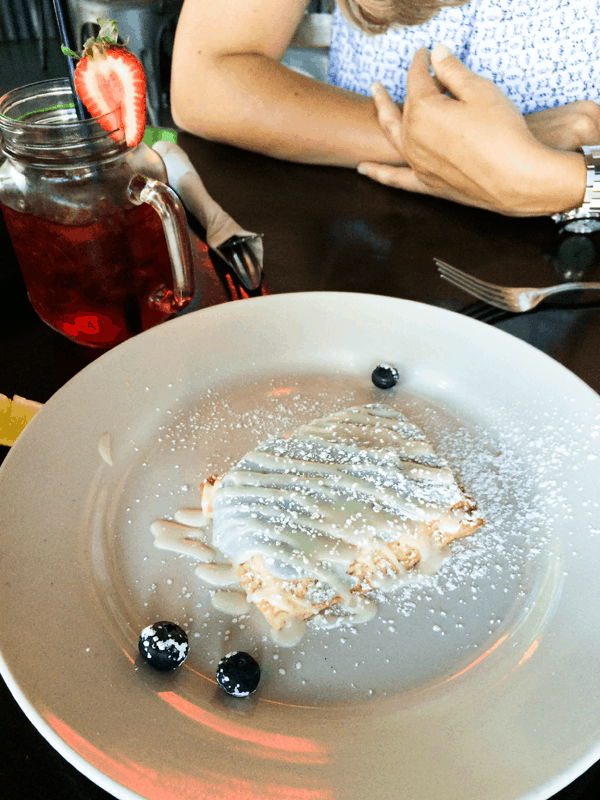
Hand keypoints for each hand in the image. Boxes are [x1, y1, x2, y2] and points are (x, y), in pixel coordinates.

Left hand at [357, 45, 586, 215]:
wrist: (517, 178)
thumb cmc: (503, 133)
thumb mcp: (480, 91)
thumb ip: (453, 71)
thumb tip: (437, 54)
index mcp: (423, 110)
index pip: (417, 79)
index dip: (421, 62)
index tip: (425, 53)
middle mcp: (413, 137)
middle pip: (406, 106)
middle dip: (409, 88)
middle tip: (410, 75)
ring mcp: (417, 163)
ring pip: (393, 135)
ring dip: (382, 116)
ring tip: (375, 99)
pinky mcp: (427, 184)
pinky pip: (395, 179)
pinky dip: (379, 173)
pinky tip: (363, 170)